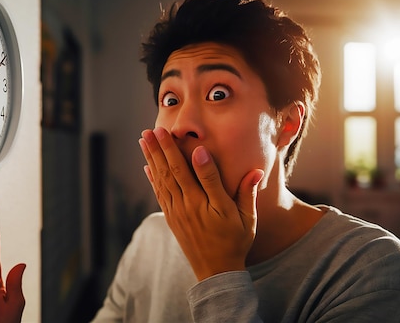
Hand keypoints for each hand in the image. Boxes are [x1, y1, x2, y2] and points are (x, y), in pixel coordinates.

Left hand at [139, 128, 263, 280]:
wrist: (216, 271)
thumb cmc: (236, 242)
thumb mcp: (247, 219)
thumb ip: (248, 194)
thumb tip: (255, 171)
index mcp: (211, 206)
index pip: (203, 177)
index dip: (199, 160)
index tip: (194, 143)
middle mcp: (190, 207)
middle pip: (175, 173)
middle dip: (163, 149)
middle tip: (154, 129)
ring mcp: (178, 212)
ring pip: (163, 179)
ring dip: (152, 158)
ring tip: (144, 139)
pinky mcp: (171, 217)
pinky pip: (160, 193)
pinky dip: (152, 178)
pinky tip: (147, 165)